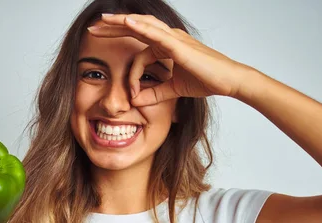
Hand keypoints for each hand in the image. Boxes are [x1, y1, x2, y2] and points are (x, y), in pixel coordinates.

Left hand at [88, 14, 252, 104]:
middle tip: (92, 27)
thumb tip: (135, 102)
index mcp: (166, 46)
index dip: (124, 57)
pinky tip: (126, 23)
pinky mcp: (179, 45)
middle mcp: (168, 38)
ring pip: (143, 25)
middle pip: (135, 27)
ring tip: (103, 20)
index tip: (121, 80)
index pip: (137, 44)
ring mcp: (174, 38)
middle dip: (112, 27)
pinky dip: (140, 27)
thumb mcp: (173, 89)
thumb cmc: (206, 80)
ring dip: (121, 22)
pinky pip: (156, 34)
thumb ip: (155, 93)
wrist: (228, 81)